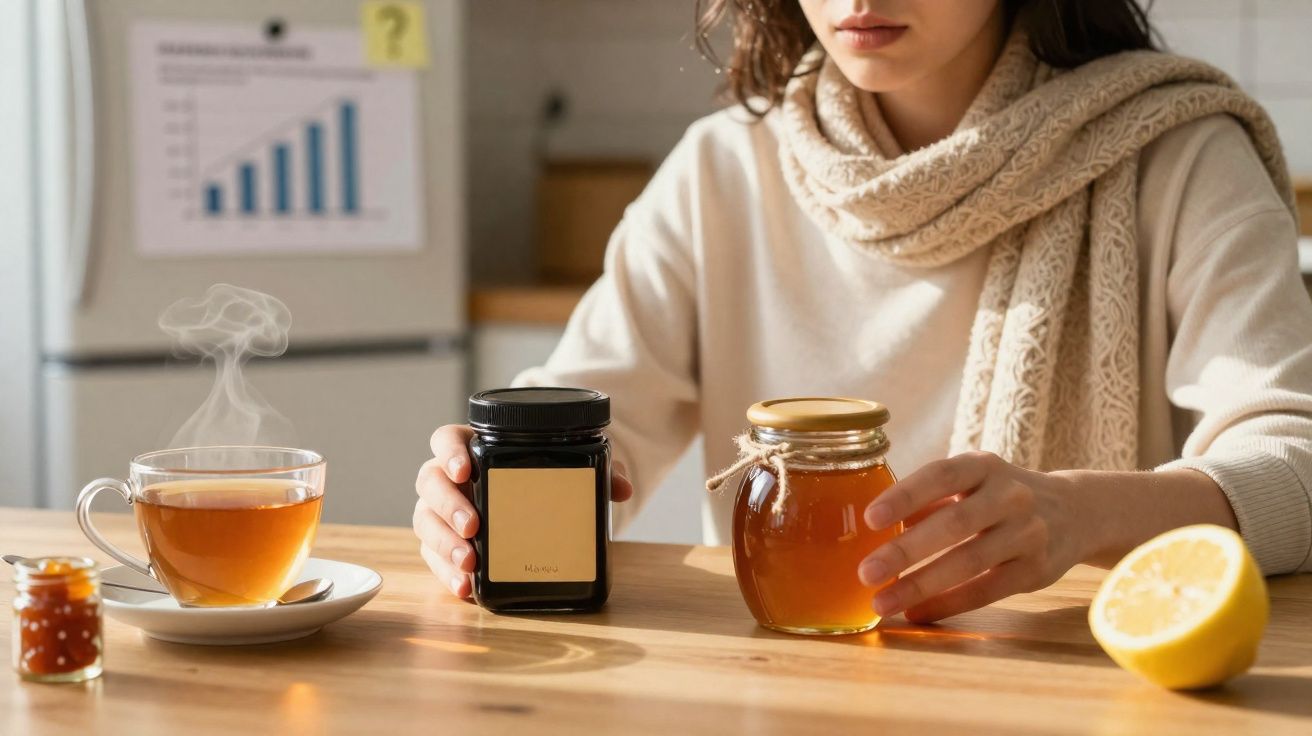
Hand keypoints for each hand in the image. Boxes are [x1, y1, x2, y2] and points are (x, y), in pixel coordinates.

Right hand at [413, 424, 634, 598]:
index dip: (448, 452)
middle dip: (448, 505)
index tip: (464, 468)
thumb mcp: (570, 472)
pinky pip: (433, 558)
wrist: (534, 510)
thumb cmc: (541, 481)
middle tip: (474, 526)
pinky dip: (446, 573)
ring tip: (469, 563)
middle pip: (429, 482)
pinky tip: (465, 588)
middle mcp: (450, 479)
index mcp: (473, 449)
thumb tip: (621, 488)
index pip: (446, 440)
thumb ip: (596, 473)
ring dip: (443, 543)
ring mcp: (443, 513)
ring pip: (425, 521)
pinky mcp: (444, 545)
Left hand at [858, 451, 1087, 623]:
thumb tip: (870, 530)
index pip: (941, 476)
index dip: (905, 496)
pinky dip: (949, 603)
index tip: (869, 518)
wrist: (1076, 511)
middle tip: (865, 572)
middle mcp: (1009, 495)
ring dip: (921, 585)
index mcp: (984, 466)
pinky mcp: (1037, 569)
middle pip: (953, 524)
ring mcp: (1028, 533)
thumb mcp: (971, 484)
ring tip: (882, 602)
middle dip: (906, 550)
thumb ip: (927, 501)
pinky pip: (987, 590)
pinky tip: (917, 612)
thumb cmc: (999, 497)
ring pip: (969, 562)